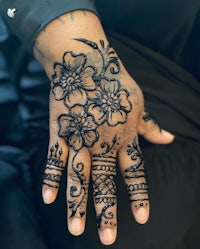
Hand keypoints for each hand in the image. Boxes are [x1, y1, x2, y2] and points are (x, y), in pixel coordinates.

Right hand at [34, 11, 173, 244]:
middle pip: (105, 180)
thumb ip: (150, 125)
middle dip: (106, 210)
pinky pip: (55, 158)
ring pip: (79, 175)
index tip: (141, 218)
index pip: (134, 171)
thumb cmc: (114, 81)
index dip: (138, 194)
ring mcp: (80, 137)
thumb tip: (170, 140)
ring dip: (77, 203)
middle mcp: (102, 141)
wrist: (85, 62)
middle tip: (107, 237)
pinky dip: (51, 178)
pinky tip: (49, 199)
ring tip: (76, 228)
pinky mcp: (60, 131)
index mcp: (124, 134)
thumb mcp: (138, 102)